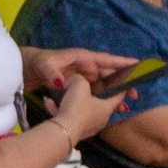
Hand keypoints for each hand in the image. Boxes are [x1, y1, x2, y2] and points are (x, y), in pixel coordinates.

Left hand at [23, 46, 142, 96]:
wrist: (30, 69)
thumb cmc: (39, 63)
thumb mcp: (44, 67)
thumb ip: (50, 73)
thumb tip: (59, 81)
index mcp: (82, 58)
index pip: (105, 59)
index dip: (121, 62)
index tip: (137, 64)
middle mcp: (87, 66)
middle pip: (109, 74)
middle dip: (123, 84)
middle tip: (136, 95)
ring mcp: (85, 75)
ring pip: (105, 85)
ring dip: (116, 94)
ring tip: (127, 106)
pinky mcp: (81, 84)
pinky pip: (96, 91)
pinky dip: (104, 98)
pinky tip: (111, 109)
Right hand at [52, 74, 129, 145]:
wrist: (63, 131)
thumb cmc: (77, 107)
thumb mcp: (79, 85)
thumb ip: (79, 78)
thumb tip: (76, 80)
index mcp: (107, 107)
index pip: (120, 94)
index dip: (120, 85)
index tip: (116, 79)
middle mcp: (101, 119)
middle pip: (100, 102)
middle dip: (92, 93)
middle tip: (84, 85)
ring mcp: (89, 127)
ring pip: (82, 110)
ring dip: (72, 102)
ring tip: (59, 95)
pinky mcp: (76, 132)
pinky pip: (70, 118)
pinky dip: (61, 110)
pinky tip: (49, 103)